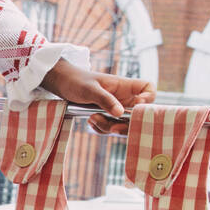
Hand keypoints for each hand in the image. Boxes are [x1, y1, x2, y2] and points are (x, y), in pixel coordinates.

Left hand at [41, 59, 155, 133]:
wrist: (60, 84)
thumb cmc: (75, 80)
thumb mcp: (89, 89)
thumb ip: (105, 99)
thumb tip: (120, 113)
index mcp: (124, 86)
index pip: (149, 89)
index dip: (148, 98)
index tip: (136, 105)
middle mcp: (124, 98)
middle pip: (138, 114)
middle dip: (126, 124)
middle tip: (112, 128)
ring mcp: (116, 108)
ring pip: (123, 124)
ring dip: (110, 127)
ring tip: (93, 119)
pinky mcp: (106, 116)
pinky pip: (111, 128)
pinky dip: (102, 129)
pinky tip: (91, 122)